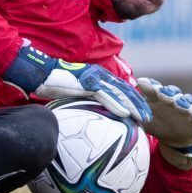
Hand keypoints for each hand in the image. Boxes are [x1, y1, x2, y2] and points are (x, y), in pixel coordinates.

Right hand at [35, 61, 151, 122]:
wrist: (42, 74)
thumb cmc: (56, 83)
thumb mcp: (76, 90)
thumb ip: (87, 96)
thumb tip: (94, 111)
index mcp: (99, 76)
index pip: (122, 88)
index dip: (134, 99)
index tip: (143, 111)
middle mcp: (100, 75)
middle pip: (125, 90)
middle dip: (139, 104)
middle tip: (149, 117)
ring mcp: (94, 78)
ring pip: (119, 94)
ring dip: (132, 106)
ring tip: (142, 118)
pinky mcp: (87, 84)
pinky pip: (105, 96)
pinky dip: (116, 105)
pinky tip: (125, 114)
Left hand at [137, 78, 191, 169]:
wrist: (173, 137)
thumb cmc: (154, 124)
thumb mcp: (142, 120)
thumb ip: (133, 114)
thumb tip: (117, 109)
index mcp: (157, 98)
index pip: (154, 87)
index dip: (149, 85)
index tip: (141, 83)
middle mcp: (172, 100)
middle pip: (172, 92)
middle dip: (168, 93)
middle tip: (162, 96)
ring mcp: (187, 109)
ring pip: (189, 102)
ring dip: (185, 103)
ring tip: (181, 107)